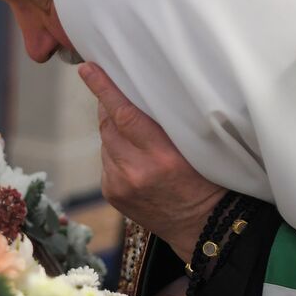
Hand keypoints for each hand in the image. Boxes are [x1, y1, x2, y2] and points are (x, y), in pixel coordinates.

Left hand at [78, 63, 224, 260]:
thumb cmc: (208, 179)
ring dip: (114, 130)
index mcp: (163, 156)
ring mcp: (120, 184)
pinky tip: (134, 157)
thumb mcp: (197, 147)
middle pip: (109, 124)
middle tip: (113, 88)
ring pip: (105, 141)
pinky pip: (106, 160)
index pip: (124, 114)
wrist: (202, 226)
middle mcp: (137, 171)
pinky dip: (115, 151)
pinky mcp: (111, 193)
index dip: (104, 89)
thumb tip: (137, 92)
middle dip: (108, 104)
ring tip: (136, 133)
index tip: (87, 68)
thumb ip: (167, 124)